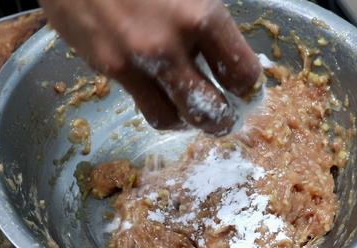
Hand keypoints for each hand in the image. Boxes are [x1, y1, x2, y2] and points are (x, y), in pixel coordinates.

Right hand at [39, 0, 261, 134]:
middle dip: (224, 120)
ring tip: (192, 113)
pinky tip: (161, 91)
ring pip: (171, 118)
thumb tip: (226, 46)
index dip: (250, 86)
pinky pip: (141, 104)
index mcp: (200, 15)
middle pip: (209, 109)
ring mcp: (134, 62)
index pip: (241, 72)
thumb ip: (208, 15)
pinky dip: (158, 105)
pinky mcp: (106, 68)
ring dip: (188, 122)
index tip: (247, 87)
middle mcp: (169, 46)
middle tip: (227, 117)